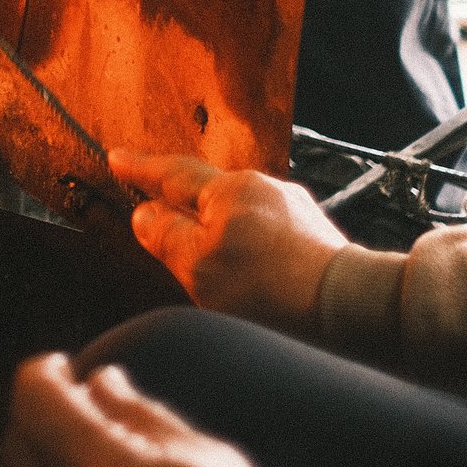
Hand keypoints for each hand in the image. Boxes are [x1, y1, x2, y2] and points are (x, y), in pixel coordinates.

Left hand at [2, 354, 298, 466]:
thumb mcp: (210, 461)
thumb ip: (144, 416)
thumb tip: (102, 381)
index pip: (36, 402)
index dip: (42, 373)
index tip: (61, 365)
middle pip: (17, 446)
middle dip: (38, 413)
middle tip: (74, 400)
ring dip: (40, 461)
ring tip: (84, 451)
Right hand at [113, 152, 345, 332]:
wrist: (349, 308)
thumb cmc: (271, 289)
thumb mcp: (199, 268)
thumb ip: (166, 237)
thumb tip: (144, 214)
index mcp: (229, 190)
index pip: (173, 174)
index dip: (141, 169)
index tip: (117, 158)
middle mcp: (263, 190)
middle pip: (208, 192)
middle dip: (181, 201)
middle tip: (154, 206)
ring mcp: (294, 211)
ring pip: (239, 215)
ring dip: (217, 230)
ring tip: (206, 259)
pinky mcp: (315, 238)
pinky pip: (266, 233)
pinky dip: (246, 246)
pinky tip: (250, 272)